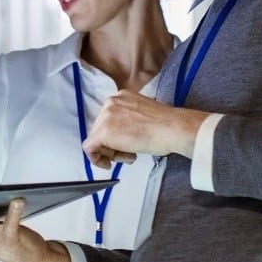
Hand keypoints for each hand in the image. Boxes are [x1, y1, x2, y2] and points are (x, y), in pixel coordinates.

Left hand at [82, 90, 209, 167]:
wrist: (172, 128)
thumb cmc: (166, 126)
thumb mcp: (143, 116)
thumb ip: (128, 120)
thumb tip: (121, 134)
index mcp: (121, 97)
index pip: (108, 120)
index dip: (114, 137)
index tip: (124, 145)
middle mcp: (110, 103)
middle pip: (100, 129)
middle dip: (112, 146)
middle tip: (128, 154)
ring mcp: (105, 116)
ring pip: (96, 139)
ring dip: (110, 153)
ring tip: (129, 156)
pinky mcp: (103, 132)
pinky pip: (89, 148)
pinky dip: (96, 159)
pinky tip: (108, 164)